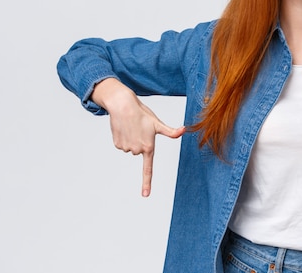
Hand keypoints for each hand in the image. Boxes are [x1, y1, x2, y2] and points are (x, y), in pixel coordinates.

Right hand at [92, 78, 185, 196]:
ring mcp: (126, 148)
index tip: (145, 195)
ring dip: (132, 138)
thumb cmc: (142, 114)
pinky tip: (125, 128)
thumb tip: (184, 130)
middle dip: (141, 141)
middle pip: (141, 152)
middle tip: (140, 129)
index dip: (147, 183)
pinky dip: (124, 137)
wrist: (123, 106)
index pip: (148, 169)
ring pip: (131, 148)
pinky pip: (123, 145)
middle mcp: (137, 150)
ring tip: (132, 127)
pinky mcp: (117, 144)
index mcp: (148, 147)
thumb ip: (170, 132)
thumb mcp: (157, 123)